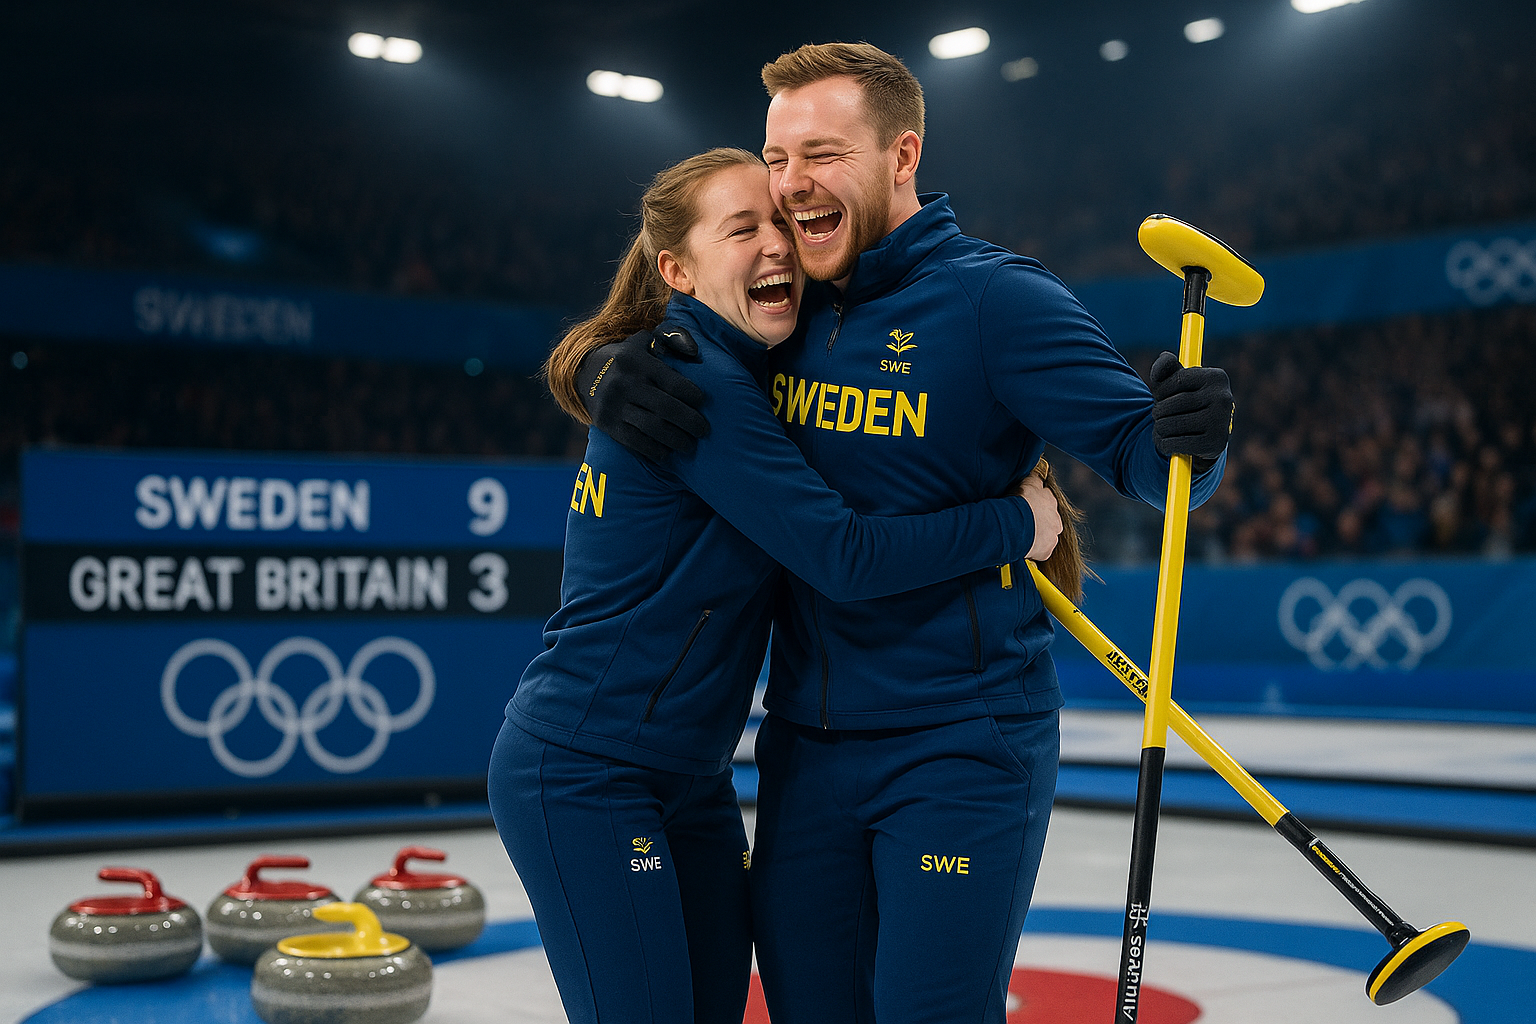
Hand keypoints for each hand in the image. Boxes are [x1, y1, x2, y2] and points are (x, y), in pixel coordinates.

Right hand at [576, 327, 709, 461]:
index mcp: (637, 362)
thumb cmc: (626, 358)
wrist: (584, 371)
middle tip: (703, 430)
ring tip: (689, 446)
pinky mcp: (606, 423)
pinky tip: (666, 453)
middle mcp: (624, 383)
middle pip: (665, 408)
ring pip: (652, 427)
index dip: (692, 395)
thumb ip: (670, 340)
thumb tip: (694, 351)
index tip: (702, 402)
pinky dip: (653, 449)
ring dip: (675, 440)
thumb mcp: (643, 341)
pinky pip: (634, 441)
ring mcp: (613, 405)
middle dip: (690, 422)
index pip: (672, 382)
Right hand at [1017, 472, 1062, 561]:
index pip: (1046, 499)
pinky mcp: (1046, 551)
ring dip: (1037, 535)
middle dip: (1039, 520)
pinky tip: (1023, 546)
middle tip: (1024, 521)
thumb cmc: (1018, 503)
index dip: (1035, 502)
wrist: (1014, 524)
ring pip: (1047, 536)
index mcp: (1051, 500)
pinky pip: (1041, 551)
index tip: (1027, 505)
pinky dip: (1034, 549)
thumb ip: (1035, 479)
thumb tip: (1038, 475)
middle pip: (1049, 519)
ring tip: (1023, 535)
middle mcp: (1056, 518)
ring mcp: (1053, 536)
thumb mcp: (1027, 483)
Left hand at [1148, 351, 1232, 467]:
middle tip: (1158, 415)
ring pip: (1170, 424)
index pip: (1176, 380)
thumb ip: (1166, 368)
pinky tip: (1168, 442)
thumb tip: (1165, 357)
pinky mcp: (1215, 443)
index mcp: (1217, 377)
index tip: (1161, 397)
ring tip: (1163, 428)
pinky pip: (1175, 443)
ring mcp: (1221, 422)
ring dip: (1158, 429)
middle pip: (1172, 404)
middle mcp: (1223, 398)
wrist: (1206, 436)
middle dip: (1157, 411)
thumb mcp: (1176, 382)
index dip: (1161, 391)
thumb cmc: (1187, 402)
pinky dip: (1164, 444)